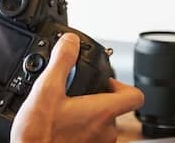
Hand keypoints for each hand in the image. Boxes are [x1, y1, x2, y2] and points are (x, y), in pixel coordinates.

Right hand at [11, 33, 143, 142]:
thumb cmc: (39, 135)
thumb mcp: (46, 89)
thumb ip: (62, 61)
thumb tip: (71, 41)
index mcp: (103, 112)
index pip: (135, 95)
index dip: (121, 84)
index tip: (103, 81)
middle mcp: (107, 132)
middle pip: (113, 108)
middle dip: (94, 98)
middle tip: (73, 94)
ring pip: (100, 124)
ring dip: (85, 115)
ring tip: (62, 110)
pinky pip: (89, 137)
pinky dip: (78, 130)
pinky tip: (58, 127)